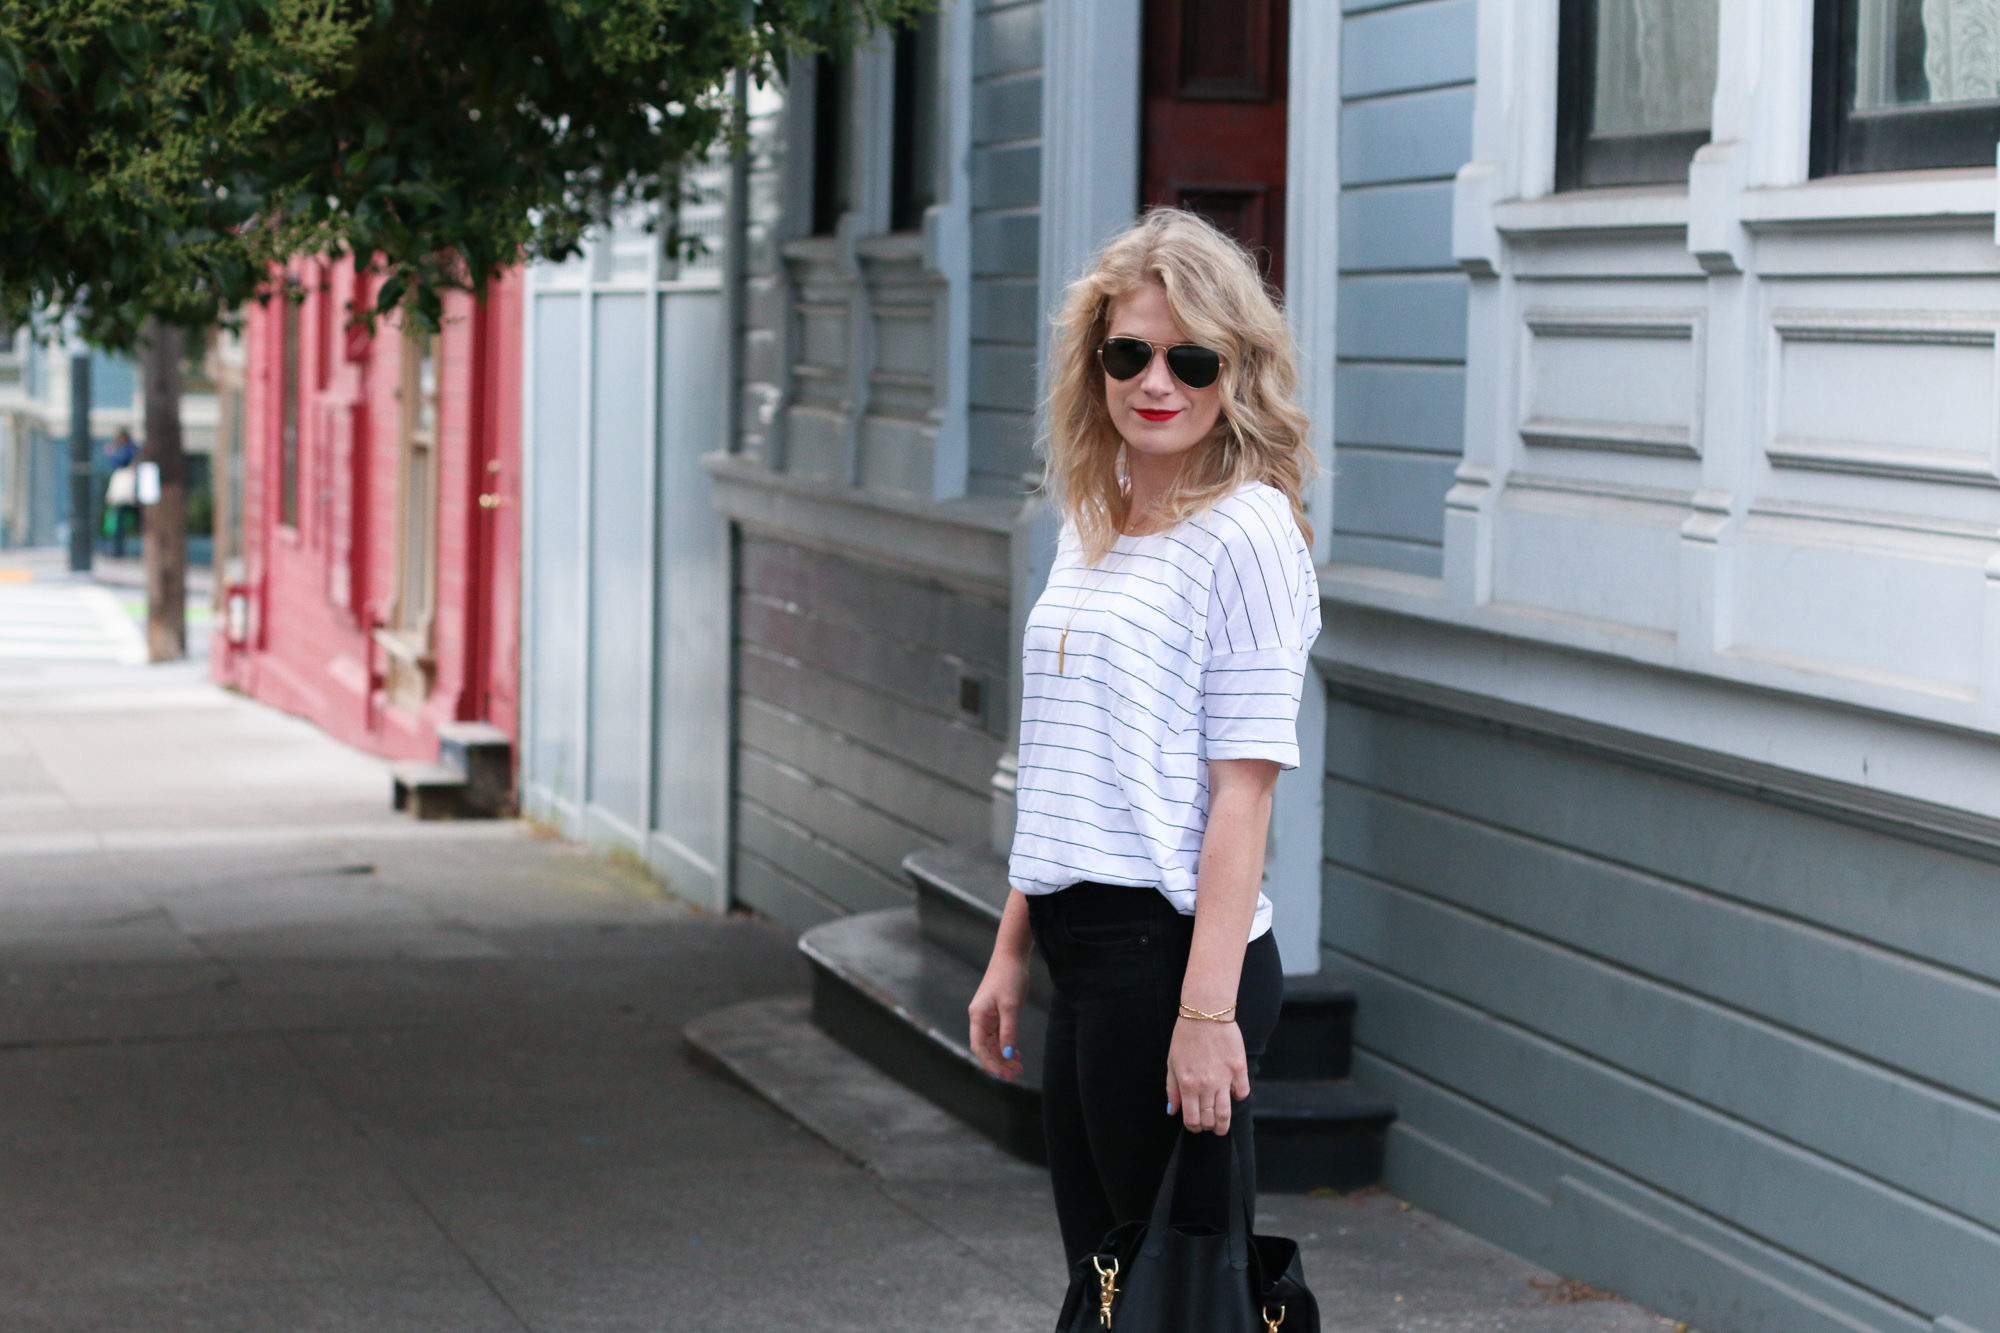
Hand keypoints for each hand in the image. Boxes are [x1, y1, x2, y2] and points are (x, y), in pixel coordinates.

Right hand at [969, 950, 1027, 1082]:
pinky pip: (998, 1034)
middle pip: (985, 1048)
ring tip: (1018, 1067)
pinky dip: (1006, 1044)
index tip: (1005, 1075)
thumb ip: (1009, 1031)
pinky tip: (1015, 1053)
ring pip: (993, 1043)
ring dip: (1003, 1056)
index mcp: (977, 1017)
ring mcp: (987, 1015)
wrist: (1012, 956)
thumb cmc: (1009, 977)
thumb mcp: (1011, 1006)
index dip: (991, 1064)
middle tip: (1015, 1075)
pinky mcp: (996, 1012)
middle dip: (998, 1063)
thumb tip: (1007, 1053)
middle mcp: (979, 1018)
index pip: (980, 1048)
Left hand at [1166, 1016, 1248, 1133]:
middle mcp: (1206, 1085)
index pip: (1192, 1119)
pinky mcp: (1239, 1068)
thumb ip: (1172, 1089)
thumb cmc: (1185, 1037)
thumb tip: (1172, 1111)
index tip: (1195, 1126)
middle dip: (1208, 1127)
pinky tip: (1232, 1093)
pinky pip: (1242, 1093)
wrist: (1206, 1013)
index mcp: (1188, 1085)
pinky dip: (1237, 1097)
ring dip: (1224, 1124)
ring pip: (1226, 1113)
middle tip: (1209, 1126)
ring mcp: (1224, 1078)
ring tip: (1222, 1126)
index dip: (1193, 1127)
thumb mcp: (1172, 1063)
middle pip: (1210, 1120)